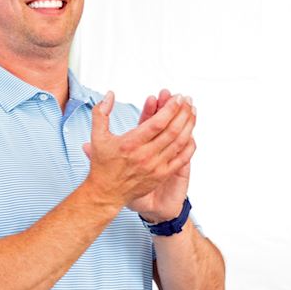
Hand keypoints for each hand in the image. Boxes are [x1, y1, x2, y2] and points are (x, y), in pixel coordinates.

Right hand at [81, 91, 193, 209]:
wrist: (106, 194)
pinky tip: (191, 134)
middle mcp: (145, 155)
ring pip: (179, 142)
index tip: (177, 98)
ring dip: (188, 125)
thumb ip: (101, 113)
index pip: (157, 122)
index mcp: (130, 144)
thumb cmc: (103, 166)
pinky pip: (181, 159)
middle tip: (187, 100)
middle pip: (172, 130)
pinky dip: (189, 145)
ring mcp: (155, 166)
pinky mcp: (161, 175)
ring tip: (192, 112)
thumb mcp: (97, 137)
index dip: (170, 108)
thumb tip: (109, 95)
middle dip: (183, 112)